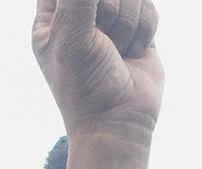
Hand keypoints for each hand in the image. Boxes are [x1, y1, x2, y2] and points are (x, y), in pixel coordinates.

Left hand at [33, 0, 163, 141]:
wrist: (119, 123)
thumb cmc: (85, 86)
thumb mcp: (71, 35)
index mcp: (52, 16)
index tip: (91, 18)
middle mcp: (80, 15)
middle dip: (109, 7)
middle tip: (102, 37)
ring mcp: (111, 22)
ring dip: (127, 22)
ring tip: (118, 51)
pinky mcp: (139, 30)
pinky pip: (150, 6)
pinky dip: (145, 28)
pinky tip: (134, 52)